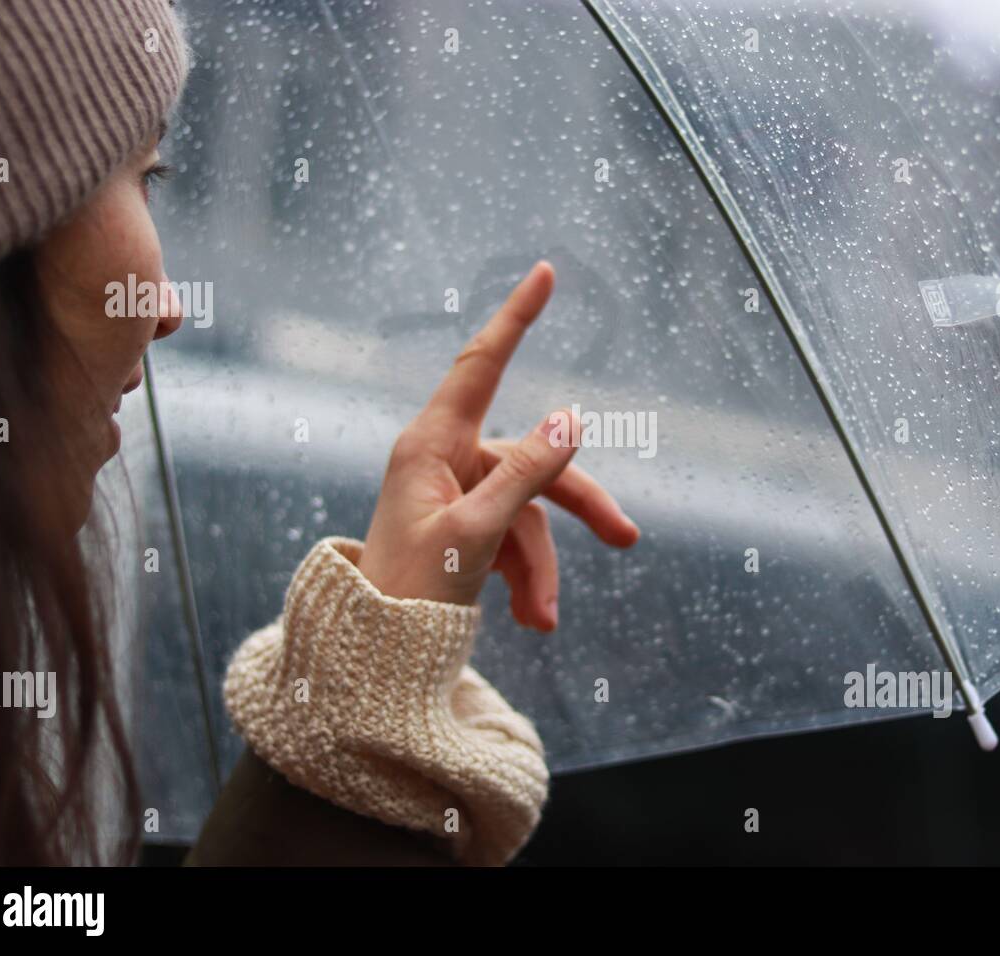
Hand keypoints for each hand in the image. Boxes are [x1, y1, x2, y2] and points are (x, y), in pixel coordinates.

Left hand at [356, 261, 639, 630]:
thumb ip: (525, 476)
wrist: (373, 654)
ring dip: (541, 571)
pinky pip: (513, 541)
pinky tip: (526, 620)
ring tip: (542, 621)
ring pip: (528, 514)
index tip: (545, 272)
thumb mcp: (475, 535)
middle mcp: (445, 461)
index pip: (482, 364)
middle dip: (578, 506)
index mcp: (432, 445)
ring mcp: (456, 495)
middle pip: (532, 462)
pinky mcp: (464, 528)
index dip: (516, 317)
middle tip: (626, 539)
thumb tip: (569, 417)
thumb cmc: (409, 592)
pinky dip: (525, 579)